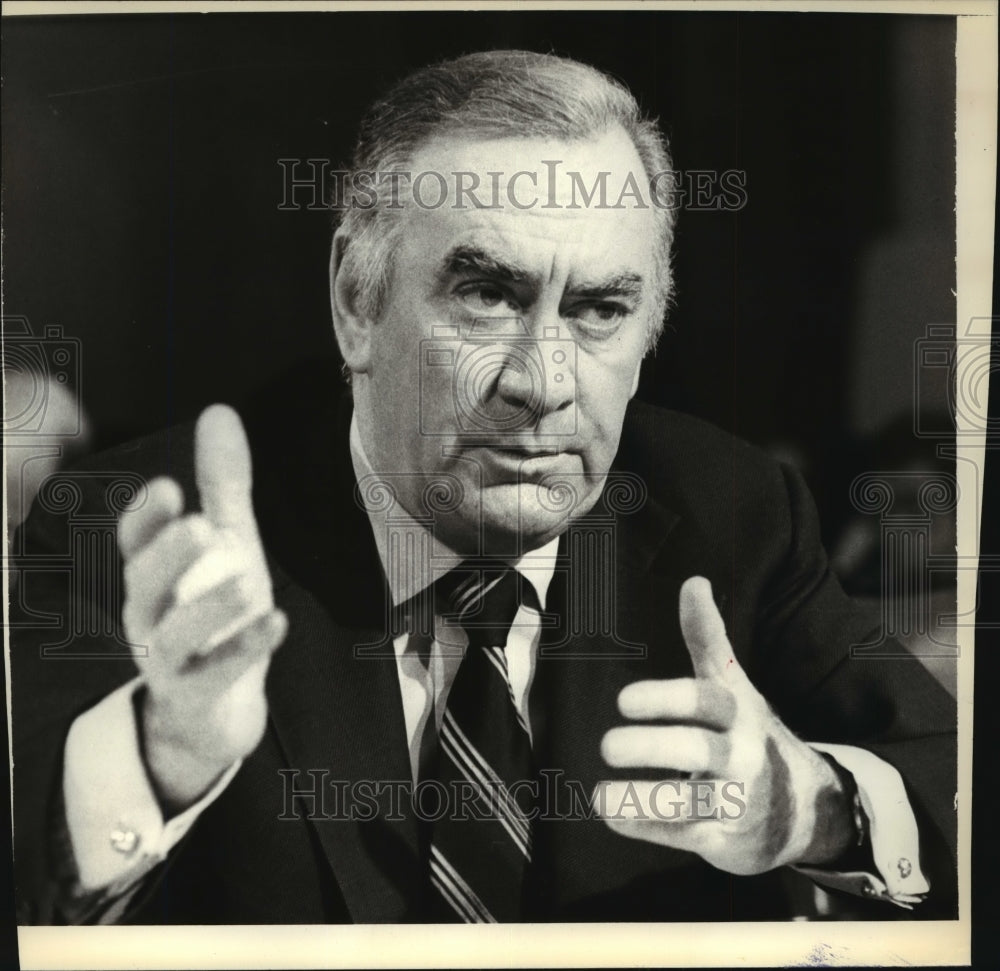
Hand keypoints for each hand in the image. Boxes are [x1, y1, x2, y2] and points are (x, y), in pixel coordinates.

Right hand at [119, 404, 286, 812]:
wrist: (219, 706)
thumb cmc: (218, 612)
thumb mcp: (227, 542)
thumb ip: (222, 484)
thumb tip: (219, 411)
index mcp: (154, 574)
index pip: (136, 541)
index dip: (146, 518)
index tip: (168, 488)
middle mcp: (150, 615)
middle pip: (144, 583)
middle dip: (168, 554)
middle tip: (200, 525)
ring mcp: (170, 661)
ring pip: (174, 635)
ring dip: (209, 607)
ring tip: (247, 580)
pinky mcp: (196, 696)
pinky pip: (215, 674)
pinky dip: (245, 649)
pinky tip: (277, 623)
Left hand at [597, 577, 853, 873]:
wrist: (807, 807)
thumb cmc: (749, 734)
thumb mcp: (733, 686)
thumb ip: (708, 638)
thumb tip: (693, 580)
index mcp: (738, 712)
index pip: (705, 700)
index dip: (665, 698)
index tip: (623, 700)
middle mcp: (742, 755)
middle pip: (698, 749)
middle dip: (652, 747)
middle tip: (607, 744)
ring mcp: (737, 802)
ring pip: (691, 802)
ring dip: (643, 800)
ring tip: (600, 795)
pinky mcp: (727, 842)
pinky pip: (685, 837)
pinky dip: (647, 828)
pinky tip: (613, 816)